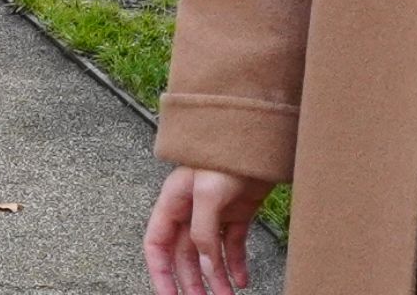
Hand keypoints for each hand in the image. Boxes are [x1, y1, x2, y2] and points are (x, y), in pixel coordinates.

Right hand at [145, 165, 275, 294]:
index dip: (160, 272)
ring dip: (216, 279)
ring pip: (209, 255)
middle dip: (192, 282)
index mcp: (173, 203)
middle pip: (184, 256)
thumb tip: (205, 263)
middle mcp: (190, 210)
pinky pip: (233, 245)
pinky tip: (242, 280)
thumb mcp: (208, 192)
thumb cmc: (226, 153)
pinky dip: (236, 265)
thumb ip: (202, 231)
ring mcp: (214, 212)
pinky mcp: (237, 212)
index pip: (157, 245)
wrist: (260, 137)